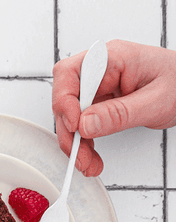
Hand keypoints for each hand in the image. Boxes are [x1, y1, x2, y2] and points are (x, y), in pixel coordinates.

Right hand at [52, 39, 175, 176]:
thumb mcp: (155, 101)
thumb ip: (119, 113)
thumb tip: (85, 124)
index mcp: (113, 58)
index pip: (71, 73)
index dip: (65, 101)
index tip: (75, 126)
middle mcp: (101, 70)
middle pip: (66, 99)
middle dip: (70, 131)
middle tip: (80, 156)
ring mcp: (99, 87)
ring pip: (71, 116)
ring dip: (75, 143)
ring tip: (89, 163)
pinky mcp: (101, 102)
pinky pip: (83, 124)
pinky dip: (84, 143)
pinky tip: (91, 157)